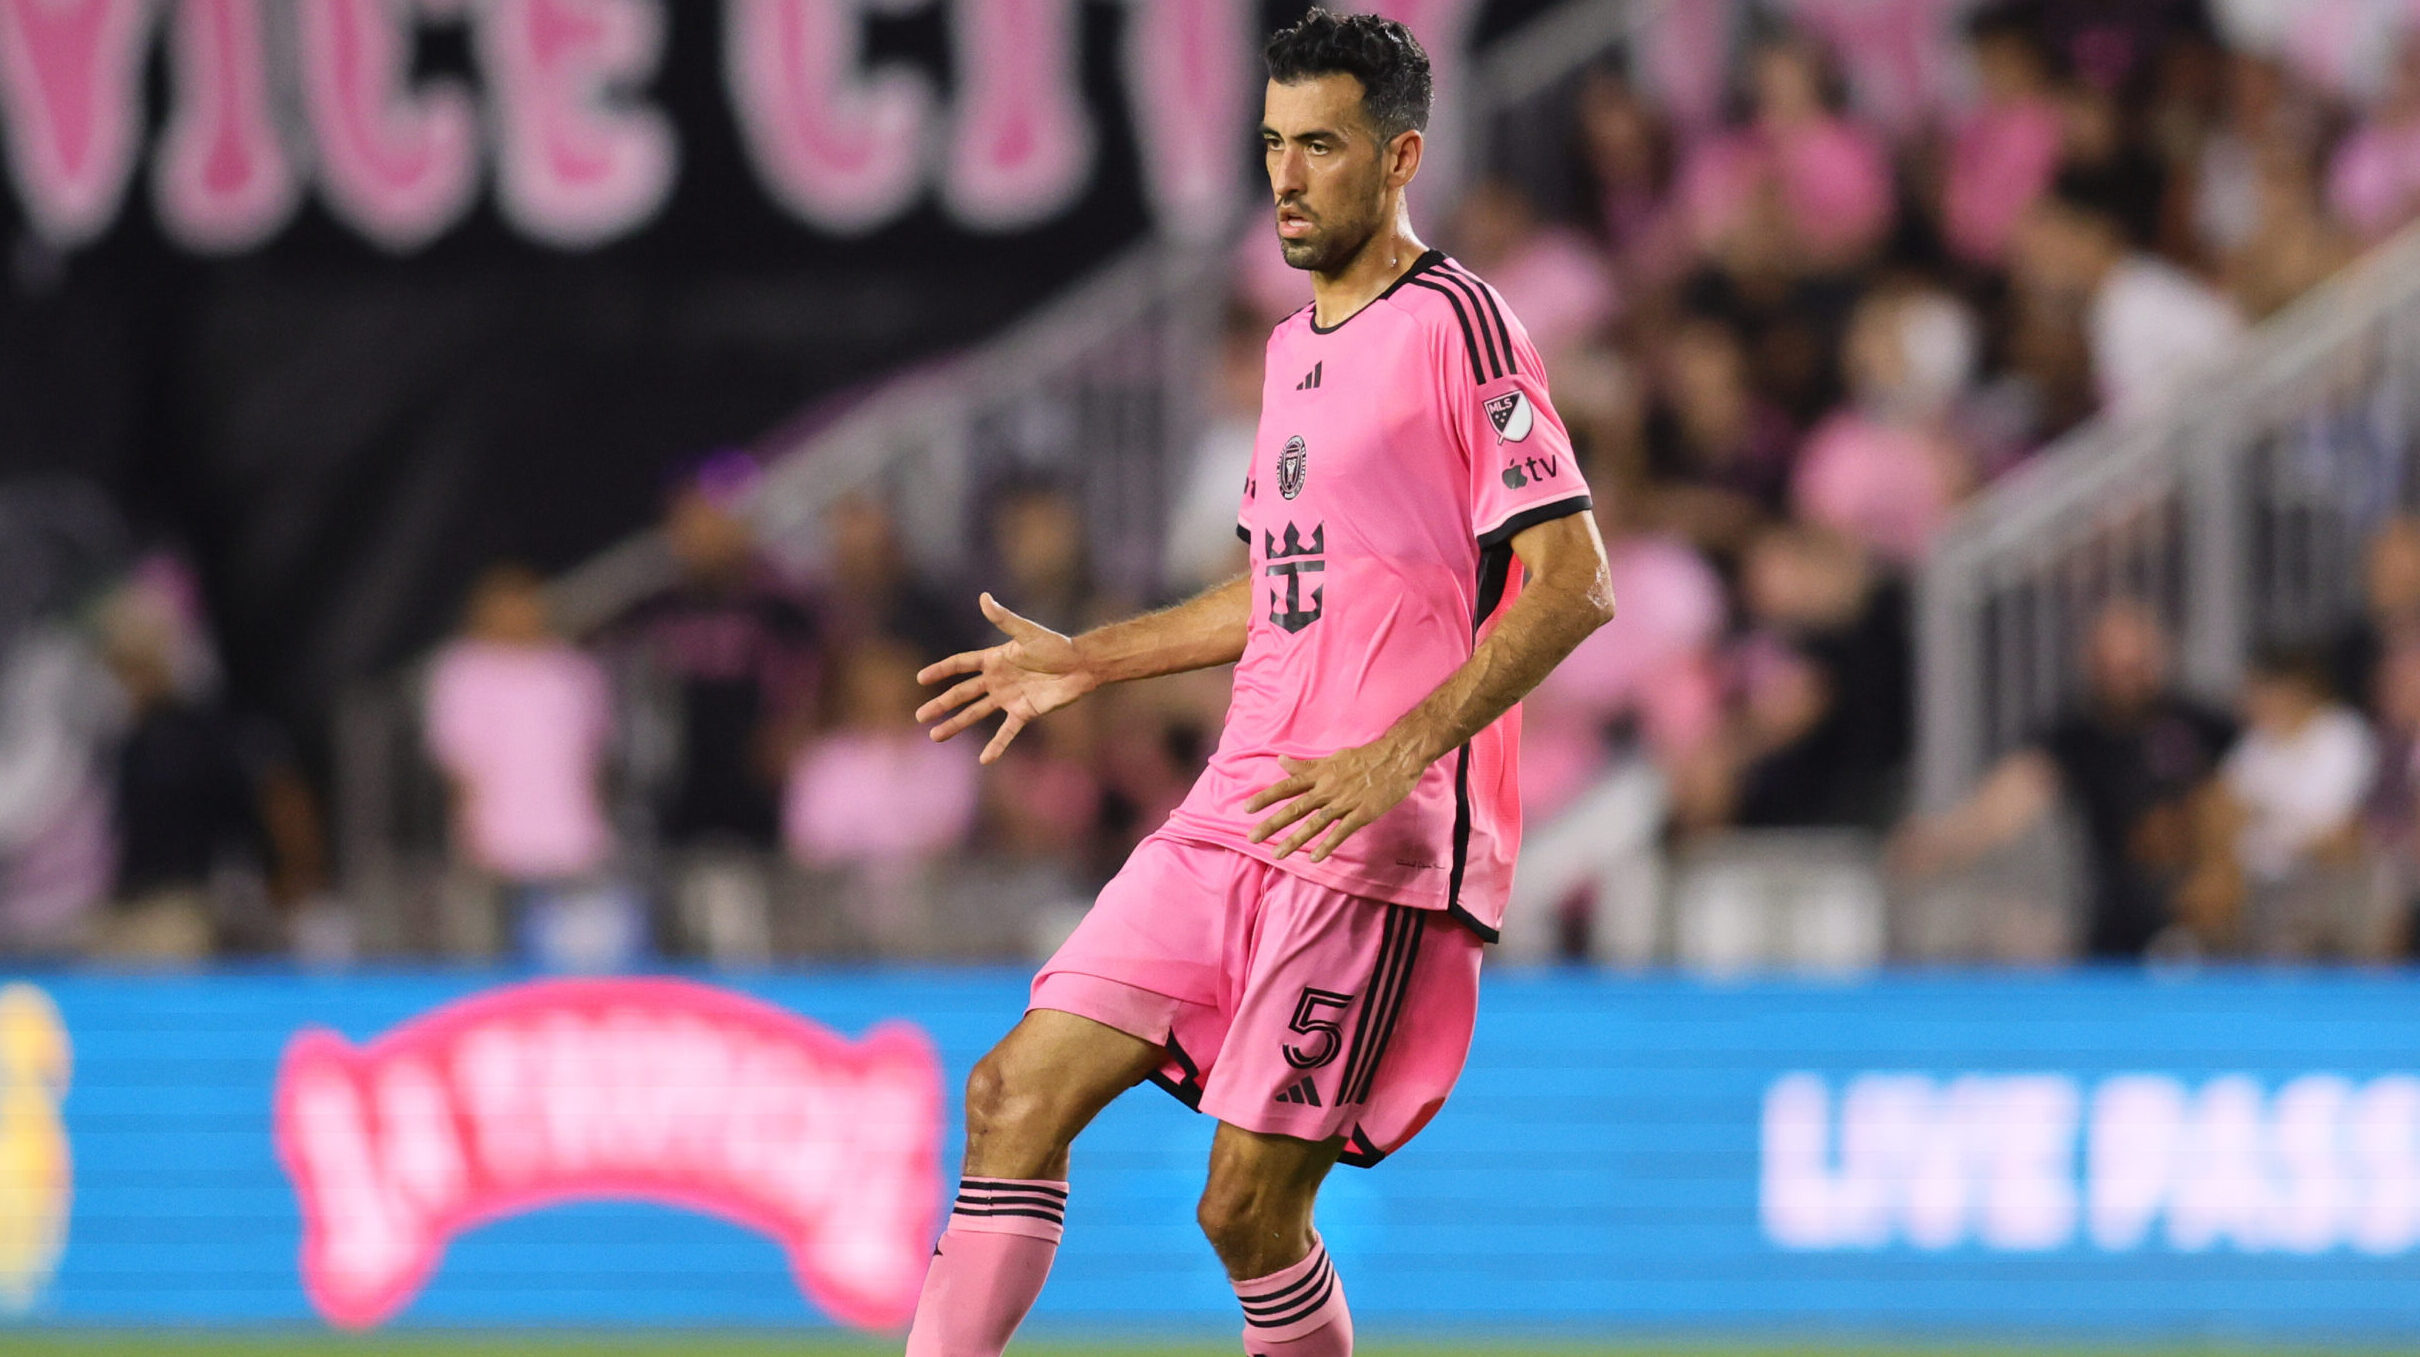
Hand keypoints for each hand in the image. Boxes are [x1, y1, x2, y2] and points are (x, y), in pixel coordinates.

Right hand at [916, 594, 1094, 763]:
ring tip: (935, 737)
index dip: (941, 671)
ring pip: (976, 714)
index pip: (960, 665)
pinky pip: (1006, 732)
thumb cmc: (1055, 645)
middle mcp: (997, 680)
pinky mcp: (1023, 713)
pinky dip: (996, 746)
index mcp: (994, 659)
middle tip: (920, 716)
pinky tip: (984, 759)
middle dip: (941, 705)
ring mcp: (1008, 698)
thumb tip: (984, 597)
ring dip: (956, 725)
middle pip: (962, 694)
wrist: (1080, 666)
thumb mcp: (1027, 632)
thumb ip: (1004, 619)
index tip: (921, 679)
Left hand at [1244, 741, 1424, 861]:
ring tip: (1277, 854)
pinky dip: (1328, 844)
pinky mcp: (1362, 813)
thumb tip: (1281, 762)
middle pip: (1295, 808)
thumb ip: (1306, 766)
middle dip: (1273, 823)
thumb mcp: (1332, 758)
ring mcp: (1344, 802)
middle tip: (1252, 837)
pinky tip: (1314, 857)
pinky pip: (1342, 831)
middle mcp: (1327, 789)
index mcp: (1320, 774)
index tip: (1246, 808)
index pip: (1287, 786)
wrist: (1396, 758)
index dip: (1266, 797)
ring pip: (1315, 823)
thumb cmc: (1364, 758)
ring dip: (1295, 840)